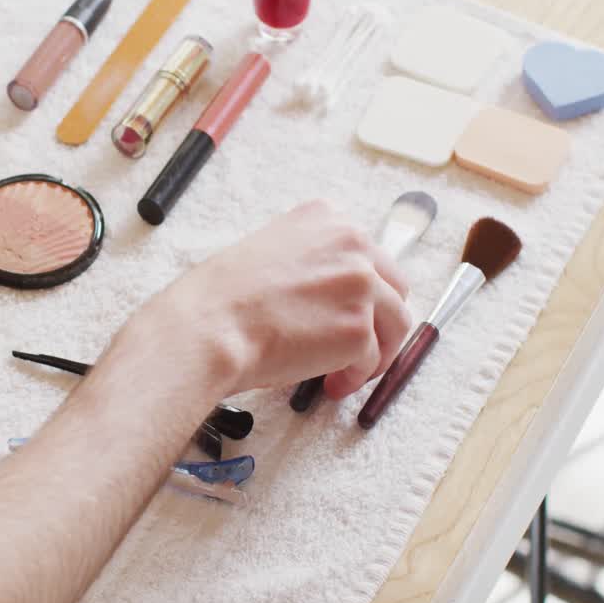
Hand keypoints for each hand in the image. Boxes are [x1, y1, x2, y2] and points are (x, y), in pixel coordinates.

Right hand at [139, 200, 410, 401]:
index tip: (348, 312)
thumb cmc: (221, 299)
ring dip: (375, 353)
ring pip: (395, 325)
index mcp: (326, 217)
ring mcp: (360, 284)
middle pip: (394, 287)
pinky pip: (372, 360)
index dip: (362, 292)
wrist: (208, 328)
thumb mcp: (268, 253)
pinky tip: (329, 385)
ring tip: (345, 373)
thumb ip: (309, 261)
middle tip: (358, 348)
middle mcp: (352, 242)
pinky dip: (353, 377)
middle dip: (379, 322)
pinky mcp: (359, 328)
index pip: (369, 255)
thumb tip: (330, 295)